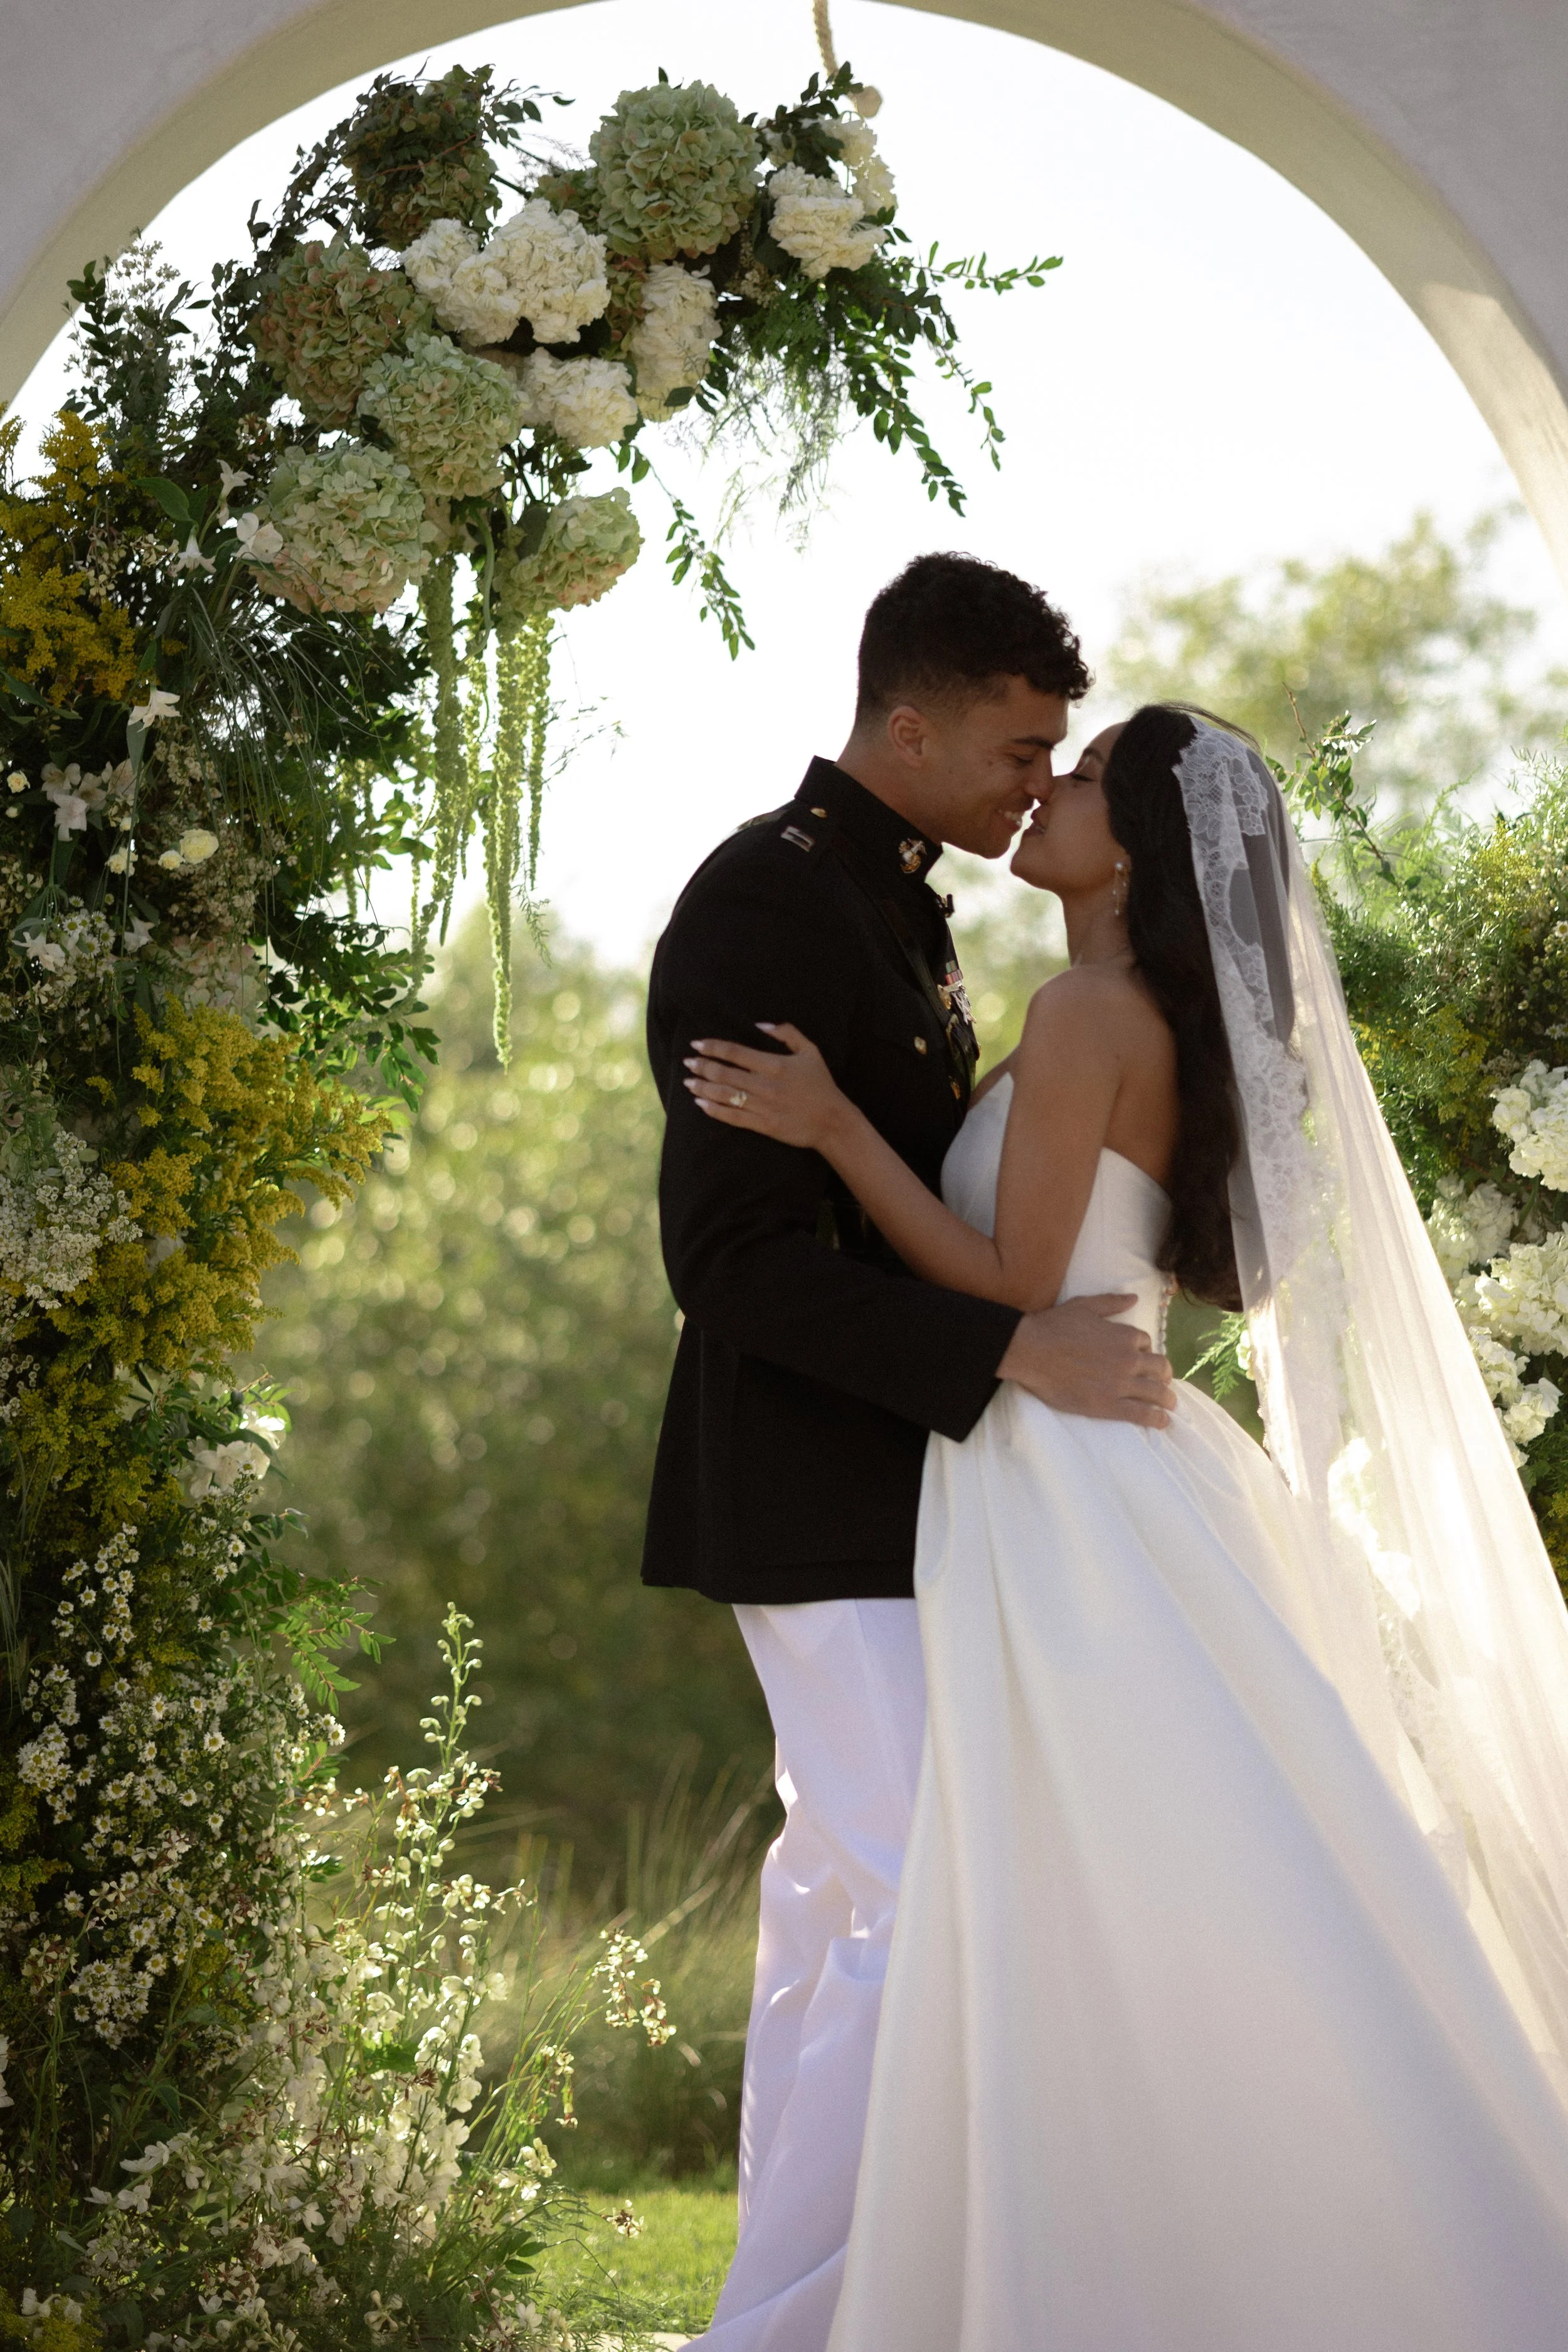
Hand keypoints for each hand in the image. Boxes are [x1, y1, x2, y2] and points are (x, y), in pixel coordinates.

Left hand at [684, 1023, 848, 1151]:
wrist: (833, 1122)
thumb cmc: (821, 1085)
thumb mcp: (810, 1051)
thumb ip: (787, 1033)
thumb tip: (760, 1025)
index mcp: (775, 1065)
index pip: (736, 1053)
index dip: (713, 1047)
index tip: (697, 1044)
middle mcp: (766, 1085)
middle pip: (725, 1074)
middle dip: (702, 1067)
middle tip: (688, 1062)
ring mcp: (763, 1107)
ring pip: (725, 1095)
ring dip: (703, 1088)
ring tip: (688, 1082)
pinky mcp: (763, 1126)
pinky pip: (733, 1117)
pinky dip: (714, 1110)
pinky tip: (701, 1104)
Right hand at [999, 1294, 1175, 1427]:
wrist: (1031, 1351)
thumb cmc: (1054, 1326)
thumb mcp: (1085, 1306)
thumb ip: (1111, 1302)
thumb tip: (1133, 1298)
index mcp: (1124, 1335)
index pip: (1147, 1343)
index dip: (1146, 1350)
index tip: (1142, 1358)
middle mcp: (1129, 1359)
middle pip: (1159, 1368)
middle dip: (1164, 1374)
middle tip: (1164, 1382)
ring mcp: (1120, 1384)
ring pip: (1156, 1392)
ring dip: (1167, 1398)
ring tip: (1170, 1404)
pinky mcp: (1108, 1405)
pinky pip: (1141, 1414)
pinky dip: (1156, 1418)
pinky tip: (1162, 1421)